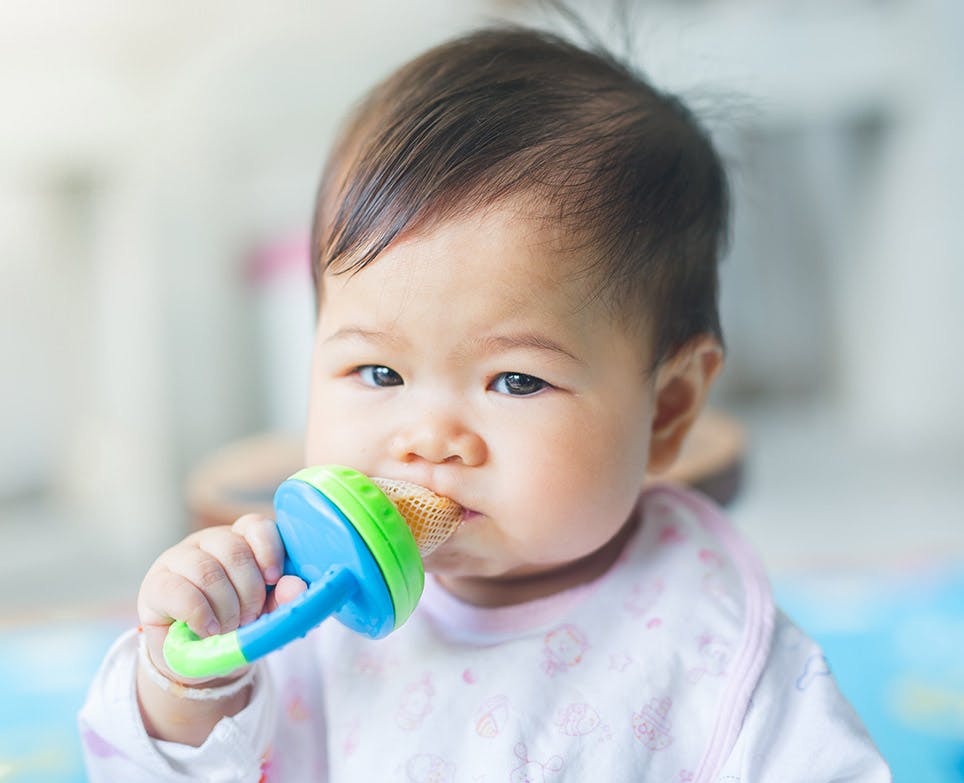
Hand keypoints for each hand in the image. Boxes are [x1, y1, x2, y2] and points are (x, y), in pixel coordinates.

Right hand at [137, 513, 307, 686]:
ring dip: (225, 607)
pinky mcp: (155, 584)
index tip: (273, 580)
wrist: (195, 661)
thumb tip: (296, 587)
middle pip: (234, 550)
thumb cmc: (235, 628)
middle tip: (250, 618)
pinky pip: (180, 591)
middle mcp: (209, 542)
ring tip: (228, 629)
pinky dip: (200, 615)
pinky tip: (207, 630)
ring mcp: (178, 559)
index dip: (268, 550)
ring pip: (207, 571)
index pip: (256, 525)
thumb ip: (283, 600)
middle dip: (249, 591)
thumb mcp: (265, 617)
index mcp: (240, 540)